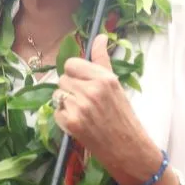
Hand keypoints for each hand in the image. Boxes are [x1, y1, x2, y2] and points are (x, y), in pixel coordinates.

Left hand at [54, 35, 152, 172]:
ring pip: (57, 95)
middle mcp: (91, 90)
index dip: (75, 74)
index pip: (71, 64)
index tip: (84, 83)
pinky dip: (64, 117)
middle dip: (71, 89)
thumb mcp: (116, 84)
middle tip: (87, 102)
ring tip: (84, 112)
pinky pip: (56, 111)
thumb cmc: (123, 116)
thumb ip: (102, 59)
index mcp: (104, 78)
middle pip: (62, 79)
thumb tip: (100, 36)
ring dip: (66, 103)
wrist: (129, 149)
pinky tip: (80, 122)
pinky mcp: (71, 123)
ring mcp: (80, 107)